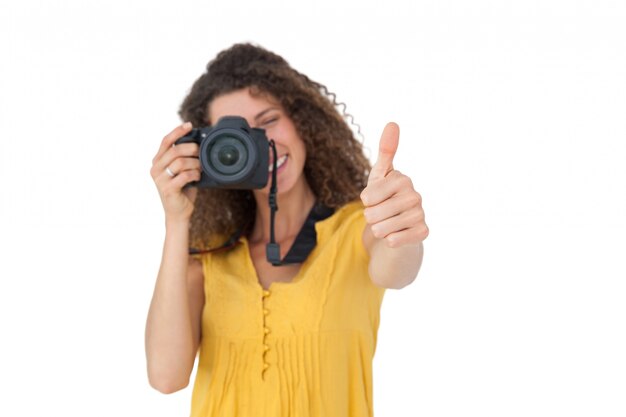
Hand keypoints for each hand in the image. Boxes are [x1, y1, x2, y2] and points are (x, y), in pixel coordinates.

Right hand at [150, 122, 201, 221]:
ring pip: (181, 162)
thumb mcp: (181, 170)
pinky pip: (184, 176)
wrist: (179, 212)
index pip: (166, 141)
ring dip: (195, 164)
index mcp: (158, 161)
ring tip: (200, 168)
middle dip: (192, 149)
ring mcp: (160, 179)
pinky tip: (197, 177)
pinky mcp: (167, 189)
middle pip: (175, 150)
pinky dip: (194, 174)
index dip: (177, 131)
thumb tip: (197, 142)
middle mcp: (155, 168)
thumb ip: (183, 157)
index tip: (189, 125)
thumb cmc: (182, 189)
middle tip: (201, 153)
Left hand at [360, 122, 428, 247]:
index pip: (367, 197)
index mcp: (402, 179)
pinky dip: (390, 240)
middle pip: (372, 214)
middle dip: (371, 217)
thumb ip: (385, 151)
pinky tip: (396, 235)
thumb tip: (393, 122)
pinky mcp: (423, 232)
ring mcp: (420, 214)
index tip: (375, 199)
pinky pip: (394, 240)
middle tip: (382, 213)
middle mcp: (415, 195)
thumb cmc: (386, 198)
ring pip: (381, 229)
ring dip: (379, 230)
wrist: (400, 226)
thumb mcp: (380, 175)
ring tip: (388, 223)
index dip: (366, 202)